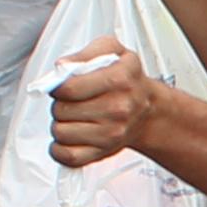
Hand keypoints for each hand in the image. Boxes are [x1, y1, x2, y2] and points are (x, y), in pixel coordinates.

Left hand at [46, 41, 162, 171]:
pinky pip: (68, 156)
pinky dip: (60, 149)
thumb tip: (62, 67)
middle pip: (61, 110)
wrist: (147, 110)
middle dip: (60, 104)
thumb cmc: (127, 80)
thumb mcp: (113, 51)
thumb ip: (85, 53)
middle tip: (73, 101)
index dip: (58, 86)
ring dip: (61, 124)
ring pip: (60, 132)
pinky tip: (69, 137)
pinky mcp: (102, 152)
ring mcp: (110, 134)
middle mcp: (116, 109)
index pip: (69, 88)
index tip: (63, 86)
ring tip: (75, 117)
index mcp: (118, 80)